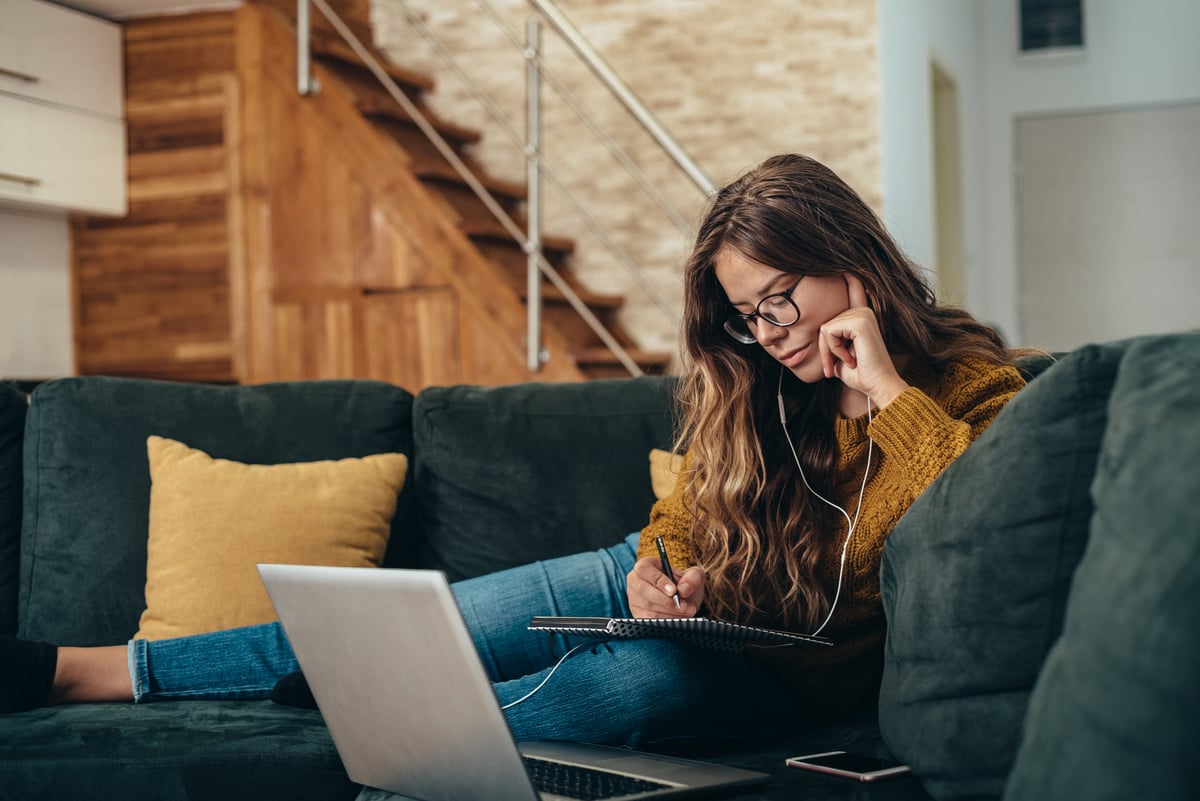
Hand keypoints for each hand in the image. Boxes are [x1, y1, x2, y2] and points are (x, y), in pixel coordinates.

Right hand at [626, 557, 705, 617]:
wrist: (683, 600)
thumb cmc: (684, 584)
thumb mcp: (693, 576)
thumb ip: (692, 578)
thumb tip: (684, 589)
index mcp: (644, 566)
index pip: (644, 570)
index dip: (659, 581)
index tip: (674, 591)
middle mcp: (635, 581)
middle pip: (643, 590)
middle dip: (666, 600)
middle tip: (683, 605)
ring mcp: (634, 599)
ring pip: (647, 607)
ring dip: (669, 612)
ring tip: (686, 611)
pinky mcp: (637, 614)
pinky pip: (649, 619)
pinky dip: (665, 620)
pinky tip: (678, 618)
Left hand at [818, 273, 908, 407]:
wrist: (877, 386)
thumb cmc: (860, 374)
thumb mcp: (839, 355)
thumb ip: (831, 341)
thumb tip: (819, 333)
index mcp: (861, 315)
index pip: (852, 287)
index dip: (847, 275)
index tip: (842, 262)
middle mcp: (863, 310)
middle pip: (824, 322)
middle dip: (825, 349)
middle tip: (833, 368)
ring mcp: (863, 313)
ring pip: (825, 328)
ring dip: (829, 352)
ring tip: (846, 363)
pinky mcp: (859, 320)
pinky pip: (828, 332)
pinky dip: (833, 350)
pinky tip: (849, 358)